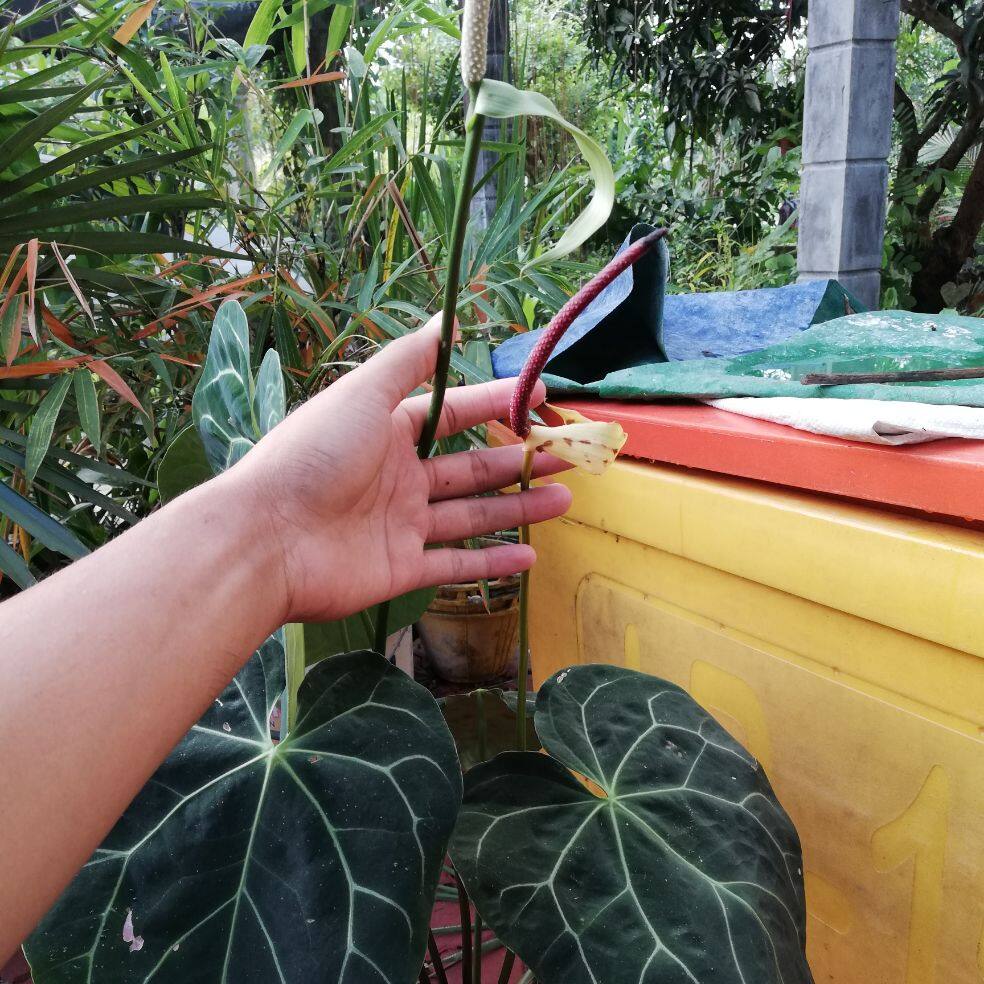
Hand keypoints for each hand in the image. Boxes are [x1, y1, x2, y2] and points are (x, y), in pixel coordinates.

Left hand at [232, 315, 572, 622]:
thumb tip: (448, 317)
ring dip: (518, 507)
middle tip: (569, 454)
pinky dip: (491, 563)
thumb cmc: (314, 456)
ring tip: (566, 497)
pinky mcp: (399, 569)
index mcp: (387, 433)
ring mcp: (400, 526)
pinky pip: (453, 565)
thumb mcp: (362, 394)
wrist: (267, 538)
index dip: (495, 404)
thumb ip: (408, 360)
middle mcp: (397, 477)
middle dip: (520, 460)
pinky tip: (529, 556)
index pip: (453, 414)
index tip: (540, 399)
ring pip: (472, 515)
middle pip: (471, 467)